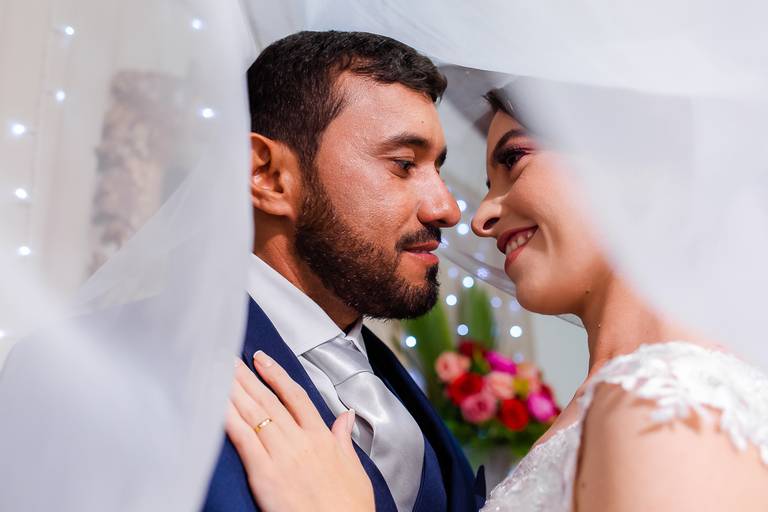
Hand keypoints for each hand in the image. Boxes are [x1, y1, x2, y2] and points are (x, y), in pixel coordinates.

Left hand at [226, 351, 374, 511]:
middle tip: (229, 357)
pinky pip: (243, 438)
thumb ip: (344, 438)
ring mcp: (281, 455)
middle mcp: (299, 440)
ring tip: (219, 371)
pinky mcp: (265, 473)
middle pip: (268, 400)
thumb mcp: (354, 467)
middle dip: (247, 377)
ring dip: (234, 390)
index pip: (295, 396)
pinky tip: (217, 404)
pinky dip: (229, 419)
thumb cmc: (348, 507)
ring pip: (254, 413)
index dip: (276, 375)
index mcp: (320, 437)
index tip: (262, 359)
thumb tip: (346, 415)